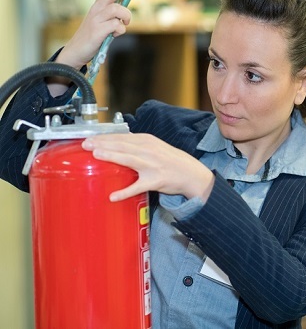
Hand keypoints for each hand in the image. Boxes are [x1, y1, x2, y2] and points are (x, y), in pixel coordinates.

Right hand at [56, 0, 149, 69]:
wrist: (76, 51)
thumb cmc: (95, 35)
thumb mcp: (104, 20)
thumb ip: (115, 12)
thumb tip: (128, 4)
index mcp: (99, 4)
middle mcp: (96, 8)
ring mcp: (96, 19)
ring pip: (116, 8)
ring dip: (127, 16)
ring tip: (125, 24)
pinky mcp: (97, 31)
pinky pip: (115, 25)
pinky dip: (121, 30)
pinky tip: (116, 34)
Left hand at [81, 133, 214, 202]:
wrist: (191, 173)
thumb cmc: (172, 161)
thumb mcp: (155, 147)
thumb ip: (137, 146)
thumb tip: (115, 147)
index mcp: (148, 141)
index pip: (122, 137)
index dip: (105, 137)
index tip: (89, 138)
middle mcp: (149, 150)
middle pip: (123, 145)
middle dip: (103, 144)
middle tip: (86, 144)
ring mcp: (153, 165)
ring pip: (129, 159)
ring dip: (112, 156)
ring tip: (96, 156)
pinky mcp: (156, 180)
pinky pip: (138, 186)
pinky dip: (125, 191)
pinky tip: (114, 196)